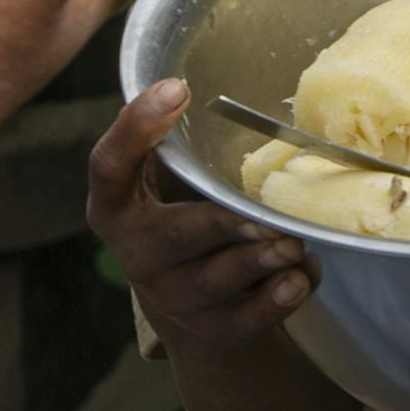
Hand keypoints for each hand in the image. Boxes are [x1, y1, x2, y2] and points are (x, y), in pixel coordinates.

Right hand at [89, 79, 317, 349]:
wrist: (196, 312)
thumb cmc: (185, 219)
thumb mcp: (169, 182)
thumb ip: (180, 144)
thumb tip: (205, 79)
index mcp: (117, 206)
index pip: (108, 167)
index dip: (135, 128)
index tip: (177, 87)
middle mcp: (138, 254)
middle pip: (174, 235)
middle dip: (222, 224)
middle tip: (266, 214)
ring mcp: (175, 298)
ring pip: (219, 279)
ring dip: (261, 258)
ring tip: (294, 241)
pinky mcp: (215, 331)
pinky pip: (251, 316)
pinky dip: (282, 295)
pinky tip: (300, 274)